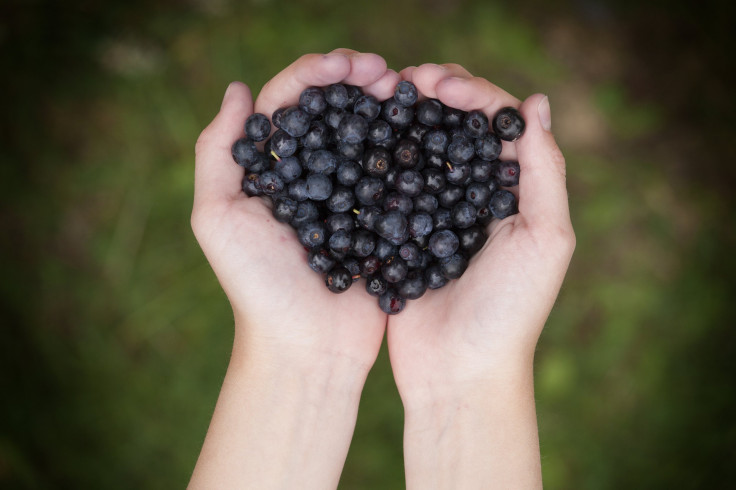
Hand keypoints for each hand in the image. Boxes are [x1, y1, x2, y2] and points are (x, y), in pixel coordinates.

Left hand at [192, 49, 400, 370]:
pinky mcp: (376, 220)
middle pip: (332, 110)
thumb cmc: (256, 287)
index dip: (317, 73)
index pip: (290, 102)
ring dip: (385, 107)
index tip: (351, 65)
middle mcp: (306, 176)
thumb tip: (237, 89)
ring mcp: (345, 196)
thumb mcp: (217, 219)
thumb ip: (217, 153)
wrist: (306, 347)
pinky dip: (406, 147)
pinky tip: (423, 131)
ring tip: (407, 91)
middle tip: (386, 74)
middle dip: (357, 81)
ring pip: (365, 135)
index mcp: (268, 169)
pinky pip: (392, 175)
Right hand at [385, 64, 574, 488]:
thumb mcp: (546, 240)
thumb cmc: (510, 311)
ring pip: (420, 150)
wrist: (459, 373)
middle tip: (406, 80)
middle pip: (455, 128)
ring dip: (404, 119)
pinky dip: (378, 159)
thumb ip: (544, 172)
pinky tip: (362, 140)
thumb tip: (537, 104)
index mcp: (513, 192)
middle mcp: (475, 197)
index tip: (439, 85)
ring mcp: (434, 215)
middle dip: (433, 96)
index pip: (496, 123)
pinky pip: (389, 187)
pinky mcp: (399, 235)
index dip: (471, 94)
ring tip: (382, 98)